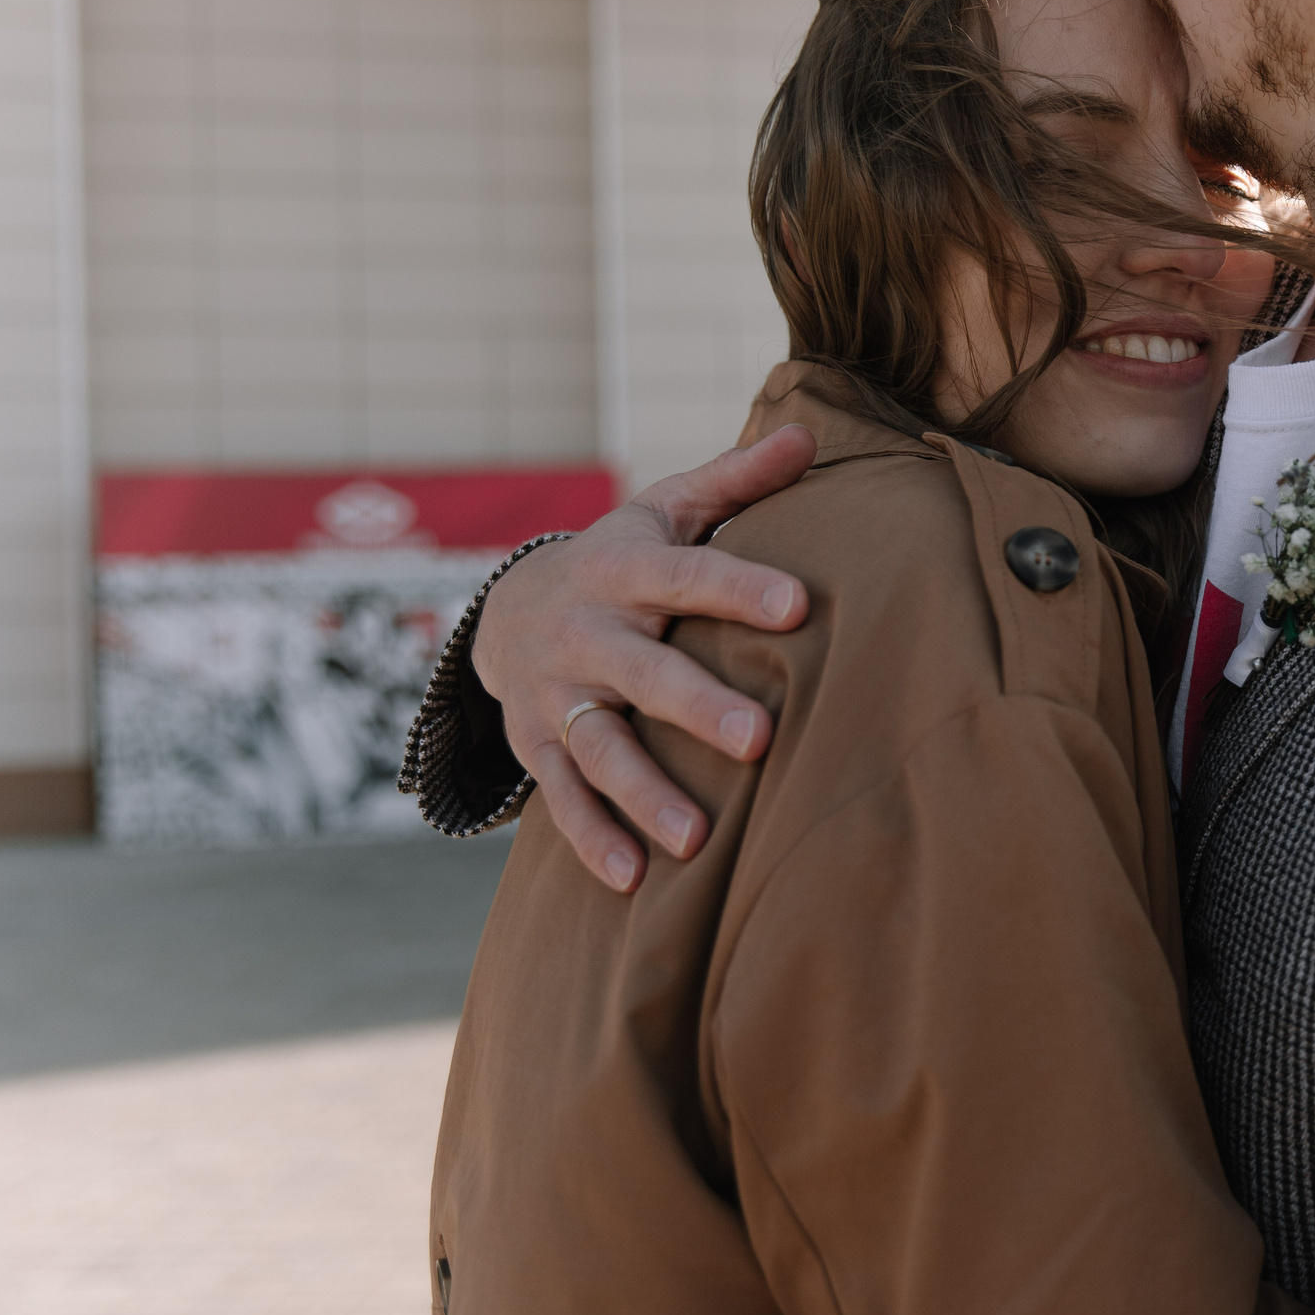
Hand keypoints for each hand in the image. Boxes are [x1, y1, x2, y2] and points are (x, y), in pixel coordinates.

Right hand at [472, 426, 818, 890]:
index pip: (691, 575)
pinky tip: (633, 880)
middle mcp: (588, 632)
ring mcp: (557, 695)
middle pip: (645, 672)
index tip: (798, 607)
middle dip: (698, 706)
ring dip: (643, 794)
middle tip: (759, 740)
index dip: (742, 589)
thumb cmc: (622, 559)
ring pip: (599, 748)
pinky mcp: (535, 744)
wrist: (505, 610)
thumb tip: (810, 434)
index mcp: (627, 569)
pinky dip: (592, 838)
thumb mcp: (666, 509)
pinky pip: (563, 797)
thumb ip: (737, 481)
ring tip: (696, 841)